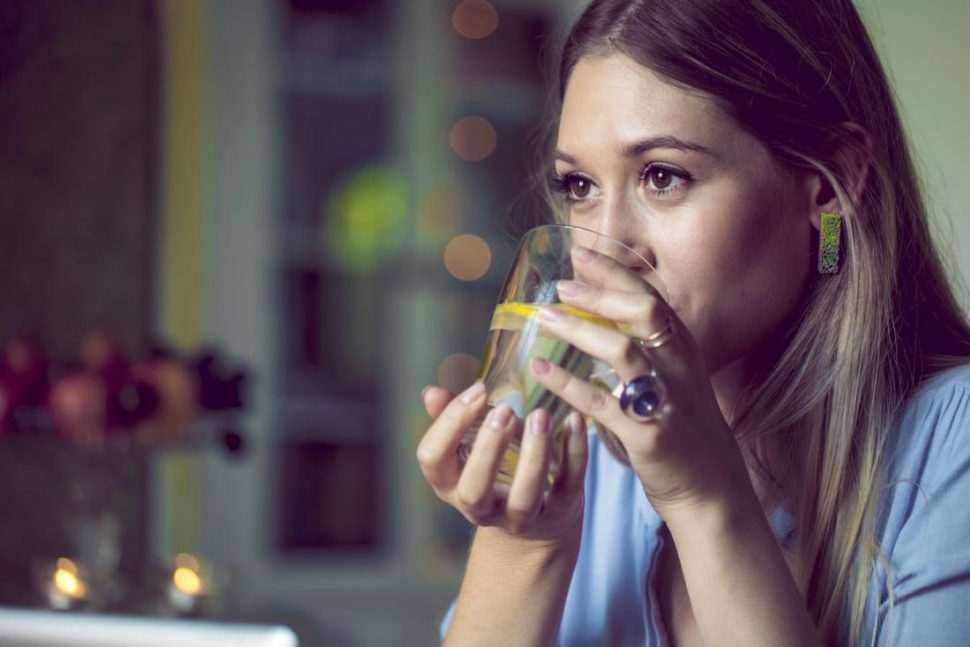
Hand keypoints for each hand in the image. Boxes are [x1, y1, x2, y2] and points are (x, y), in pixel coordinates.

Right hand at [416, 383, 587, 543]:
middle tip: (506, 410)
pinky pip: (568, 485)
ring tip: (541, 415)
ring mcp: (519, 516)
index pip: (432, 459)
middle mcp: (479, 507)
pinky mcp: (558, 512)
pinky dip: (574, 454)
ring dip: (533, 455)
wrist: (537, 521)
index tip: (478, 389)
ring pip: (524, 496)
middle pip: (473, 488)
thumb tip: (430, 393)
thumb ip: (453, 418)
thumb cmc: (496, 468)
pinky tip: (575, 422)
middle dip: (488, 449)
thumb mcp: (471, 444)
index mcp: (450, 483)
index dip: (449, 423)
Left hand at [529, 246, 753, 519]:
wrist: (710, 487)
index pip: (650, 295)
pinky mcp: (647, 434)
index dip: (615, 271)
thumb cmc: (682, 426)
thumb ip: (646, 344)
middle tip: (561, 285)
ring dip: (580, 330)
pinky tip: (540, 371)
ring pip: (623, 352)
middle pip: (644, 312)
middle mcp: (679, 367)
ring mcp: (666, 399)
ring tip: (544, 319)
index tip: (580, 252)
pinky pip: (602, 403)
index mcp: (683, 348)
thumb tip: (602, 308)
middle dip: (601, 293)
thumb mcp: (675, 375)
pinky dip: (568, 384)